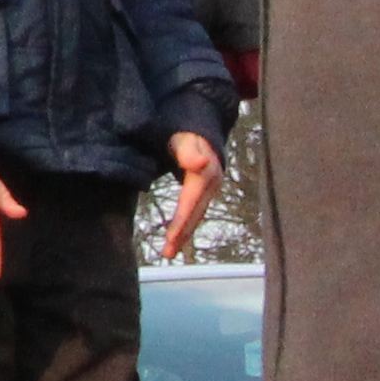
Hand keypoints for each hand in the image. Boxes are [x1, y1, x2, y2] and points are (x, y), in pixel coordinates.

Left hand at [162, 130, 223, 260]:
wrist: (198, 126)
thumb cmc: (184, 131)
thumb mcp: (183, 138)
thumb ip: (188, 150)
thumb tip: (201, 163)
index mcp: (205, 173)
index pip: (191, 202)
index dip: (181, 222)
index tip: (170, 239)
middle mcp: (211, 183)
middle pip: (196, 212)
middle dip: (182, 234)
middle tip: (167, 254)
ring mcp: (211, 188)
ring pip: (197, 215)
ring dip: (184, 234)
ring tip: (170, 252)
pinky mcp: (206, 191)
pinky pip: (196, 211)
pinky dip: (187, 225)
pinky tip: (177, 237)